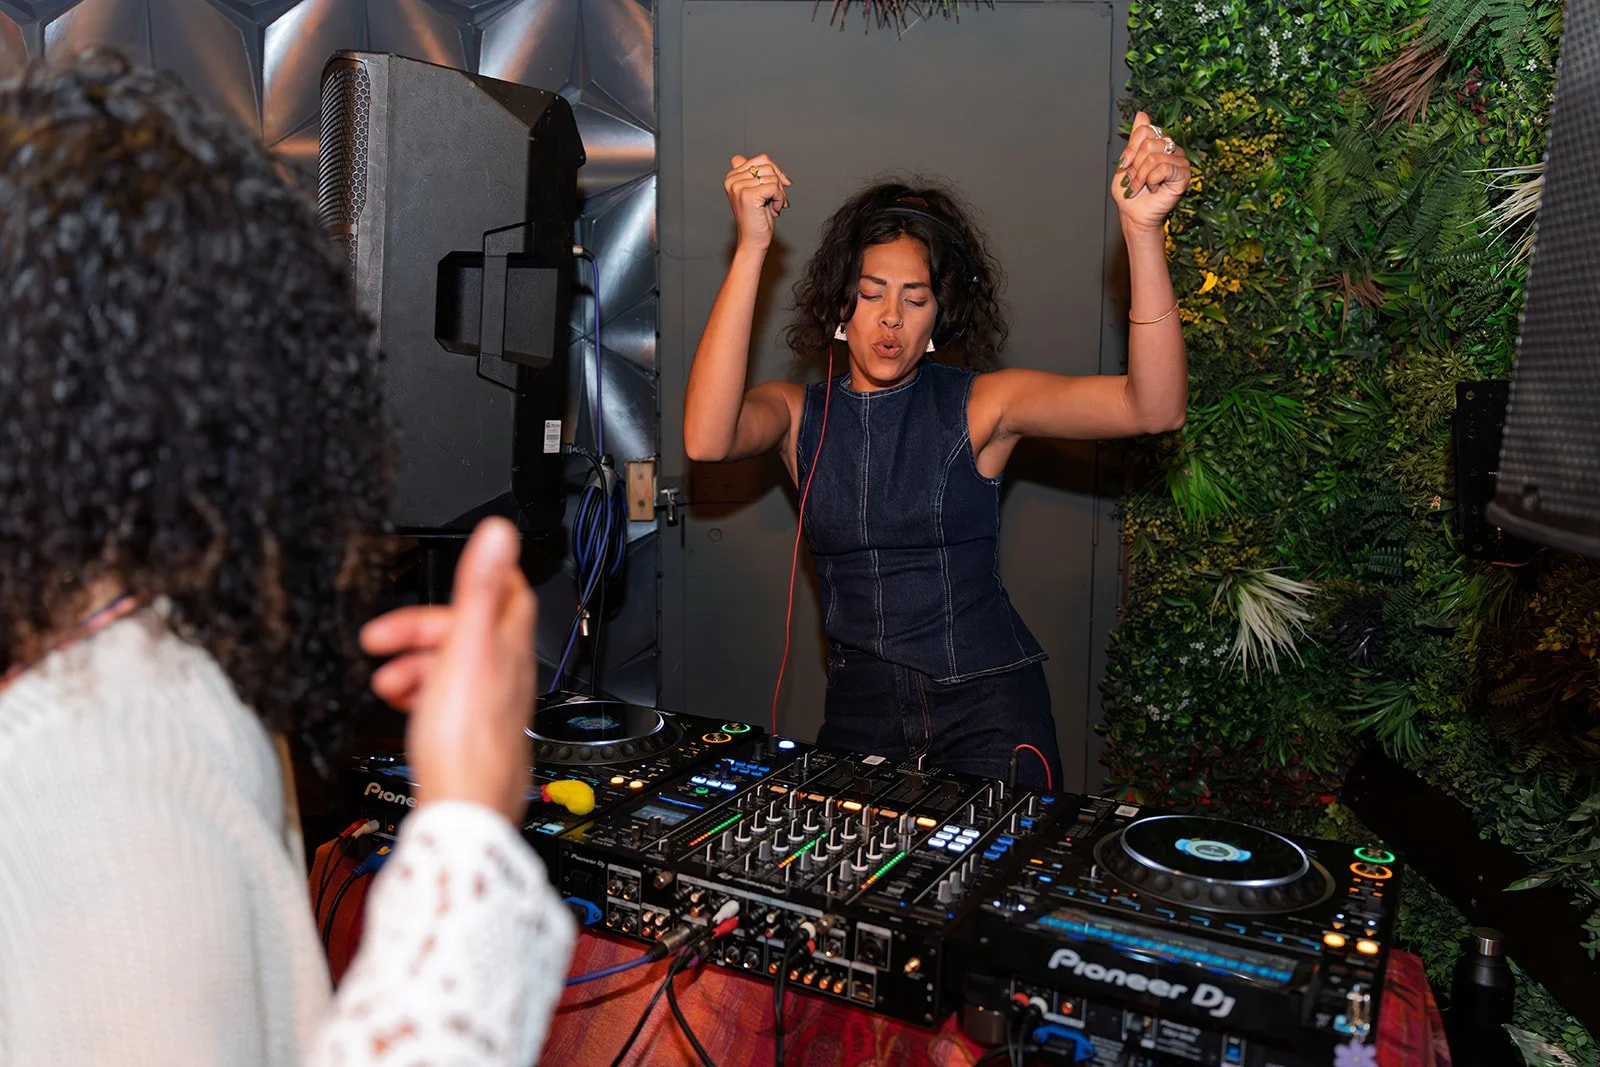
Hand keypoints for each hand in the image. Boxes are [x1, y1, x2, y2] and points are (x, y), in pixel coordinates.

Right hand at [359, 517, 536, 823]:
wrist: (463, 810)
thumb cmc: (465, 739)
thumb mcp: (466, 649)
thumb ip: (479, 588)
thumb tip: (500, 533)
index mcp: (508, 648)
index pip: (511, 593)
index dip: (486, 573)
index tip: (455, 566)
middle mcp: (508, 675)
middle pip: (469, 632)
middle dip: (422, 628)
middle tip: (381, 638)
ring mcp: (492, 706)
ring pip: (453, 668)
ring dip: (415, 665)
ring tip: (386, 680)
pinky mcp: (473, 735)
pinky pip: (445, 702)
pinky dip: (420, 695)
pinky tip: (403, 707)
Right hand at [725, 153, 791, 251]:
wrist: (753, 240)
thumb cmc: (756, 218)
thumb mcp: (756, 190)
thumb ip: (754, 173)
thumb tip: (765, 160)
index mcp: (732, 176)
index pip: (762, 159)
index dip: (775, 171)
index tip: (778, 187)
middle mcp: (732, 180)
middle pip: (768, 166)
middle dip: (778, 183)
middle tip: (775, 200)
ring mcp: (739, 187)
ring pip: (773, 177)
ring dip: (779, 193)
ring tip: (773, 206)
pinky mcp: (748, 195)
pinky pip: (774, 187)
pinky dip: (779, 199)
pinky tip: (774, 210)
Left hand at [1113, 111, 1190, 231]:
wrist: (1134, 214)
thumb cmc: (1130, 191)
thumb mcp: (1126, 162)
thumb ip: (1134, 140)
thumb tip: (1142, 114)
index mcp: (1158, 142)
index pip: (1144, 130)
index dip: (1131, 150)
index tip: (1125, 166)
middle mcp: (1171, 148)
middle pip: (1149, 143)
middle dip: (1135, 166)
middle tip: (1134, 181)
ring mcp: (1180, 160)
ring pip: (1154, 157)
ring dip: (1141, 176)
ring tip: (1142, 187)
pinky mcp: (1184, 174)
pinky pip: (1164, 167)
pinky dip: (1152, 180)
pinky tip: (1154, 188)